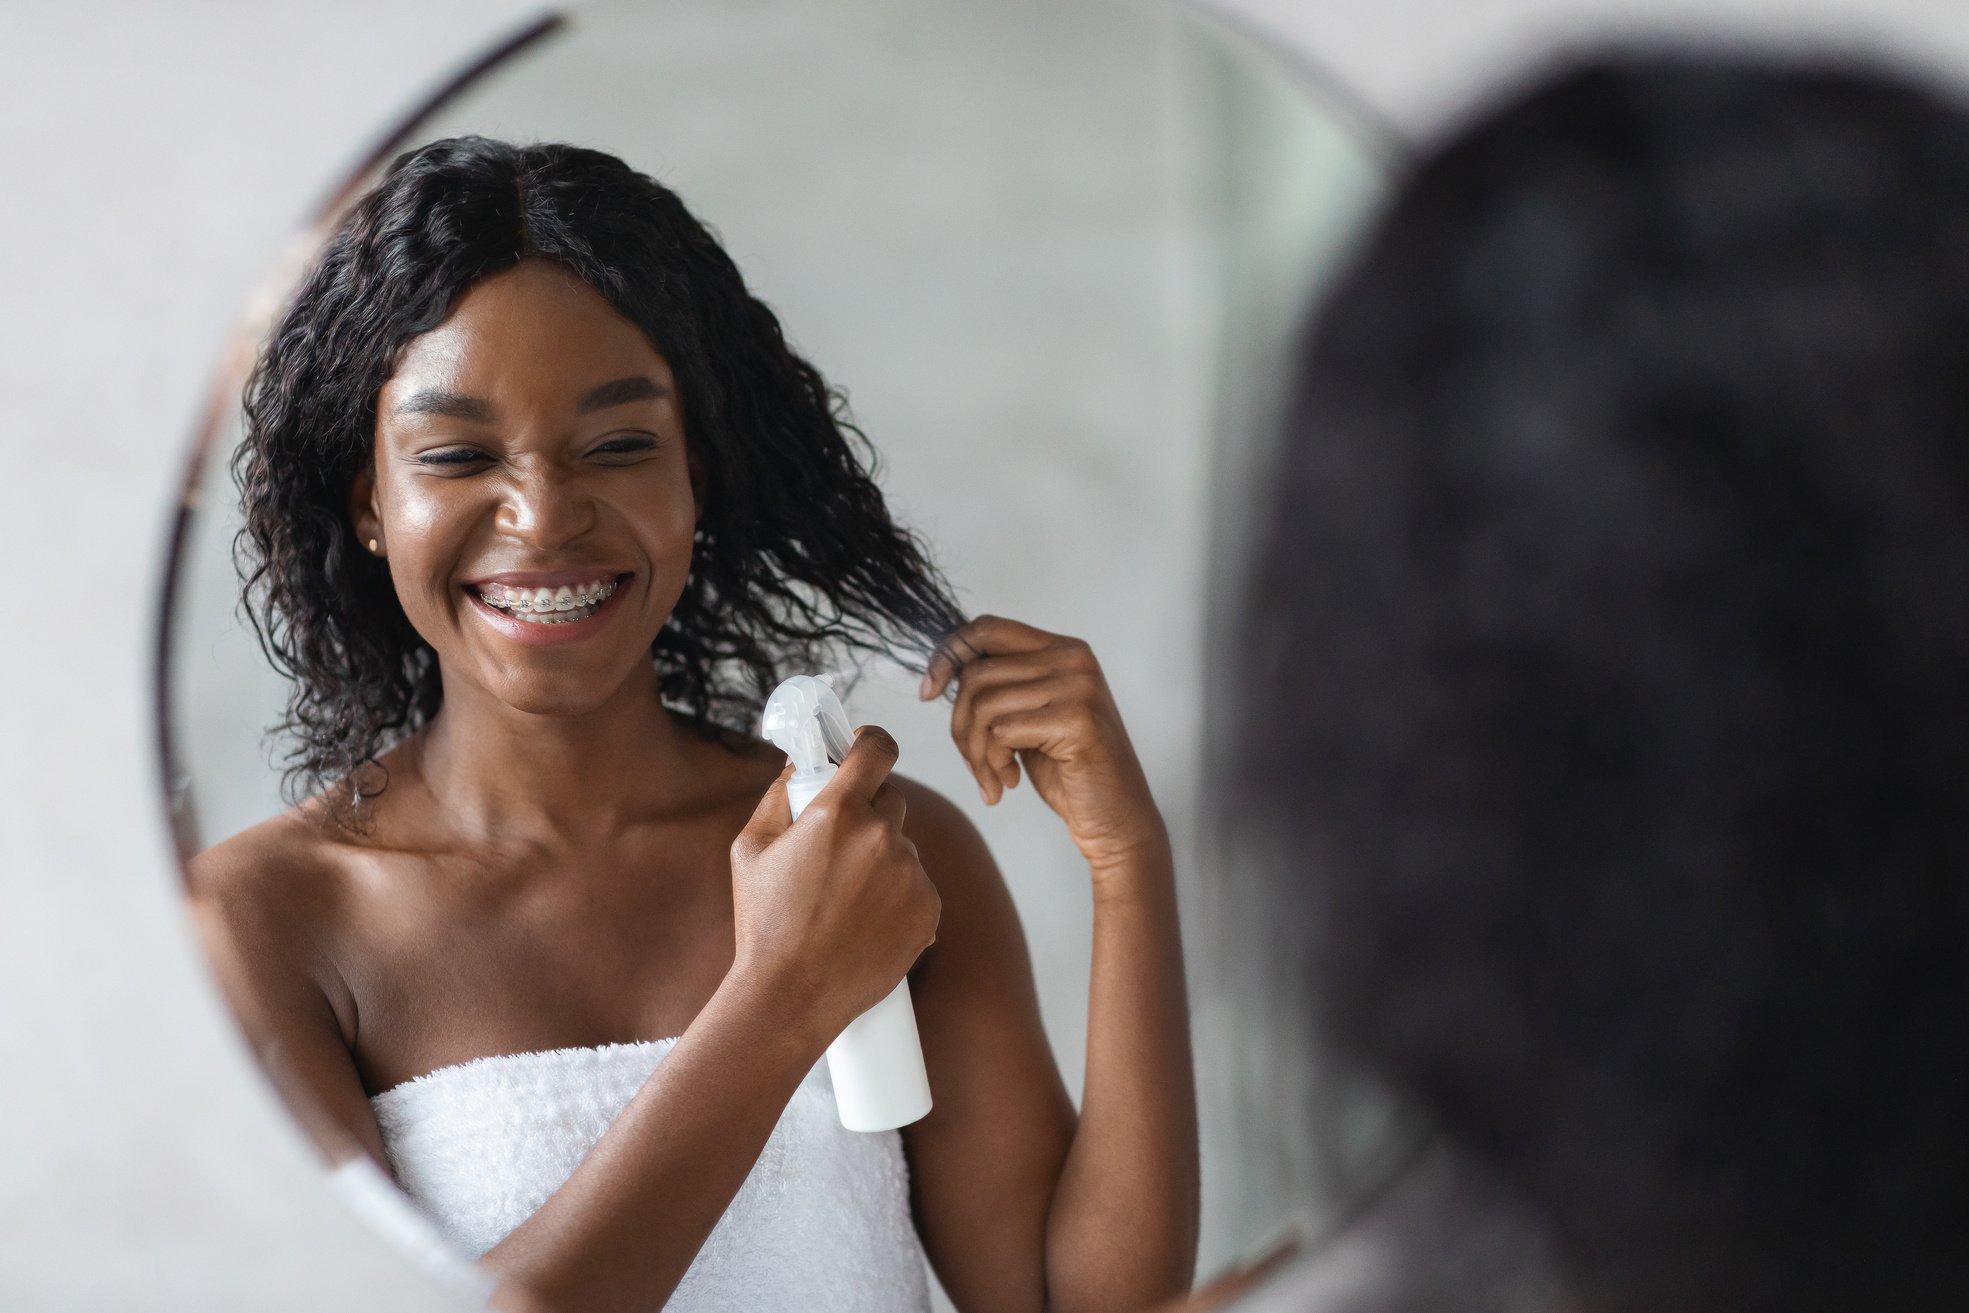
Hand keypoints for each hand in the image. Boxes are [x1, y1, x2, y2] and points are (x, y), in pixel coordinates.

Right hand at [728, 727, 940, 1042]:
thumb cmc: (764, 924)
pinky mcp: (930, 910)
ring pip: (903, 848)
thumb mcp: (751, 849)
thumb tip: (800, 765)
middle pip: (892, 801)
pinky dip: (899, 896)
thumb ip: (780, 796)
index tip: (864, 751)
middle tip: (837, 849)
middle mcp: (883, 837)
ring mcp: (911, 875)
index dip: (872, 743)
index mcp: (839, 813)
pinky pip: (918, 886)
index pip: (879, 749)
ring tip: (845, 902)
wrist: (791, 997)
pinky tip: (866, 922)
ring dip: (883, 860)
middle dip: (868, 814)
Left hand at [920, 615, 1167, 873]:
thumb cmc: (1069, 770)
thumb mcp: (1030, 716)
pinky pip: (1001, 732)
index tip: (928, 692)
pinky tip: (1010, 783)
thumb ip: (1001, 686)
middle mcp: (1073, 658)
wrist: (1116, 818)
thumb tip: (943, 672)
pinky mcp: (1076, 720)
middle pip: (976, 674)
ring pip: (983, 706)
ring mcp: (1078, 687)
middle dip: (961, 727)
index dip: (948, 655)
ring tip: (993, 779)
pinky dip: (994, 764)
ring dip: (977, 753)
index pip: (987, 628)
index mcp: (1063, 649)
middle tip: (975, 764)